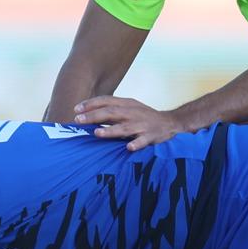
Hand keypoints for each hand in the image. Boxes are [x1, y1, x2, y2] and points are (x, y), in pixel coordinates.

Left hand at [73, 95, 187, 149]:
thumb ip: (111, 112)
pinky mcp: (151, 136)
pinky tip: (129, 147)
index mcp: (127, 104)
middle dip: (94, 116)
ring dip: (111, 130)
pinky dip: (136, 143)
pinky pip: (143, 140)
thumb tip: (87, 115)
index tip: (76, 109)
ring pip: (124, 127)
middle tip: (78, 120)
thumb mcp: (128, 109)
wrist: (170, 122)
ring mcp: (142, 125)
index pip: (106, 101)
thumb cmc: (144, 116)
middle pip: (111, 113)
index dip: (91, 104)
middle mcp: (133, 113)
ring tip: (97, 133)